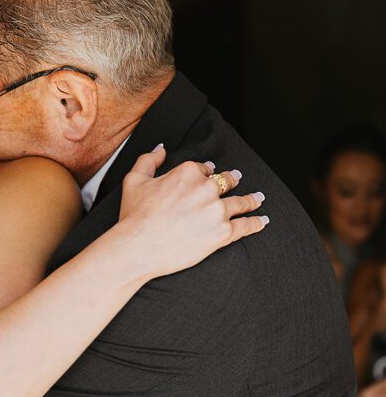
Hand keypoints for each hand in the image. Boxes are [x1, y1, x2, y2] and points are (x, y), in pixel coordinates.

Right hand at [117, 148, 267, 282]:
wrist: (138, 247)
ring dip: (251, 200)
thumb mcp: (134, 180)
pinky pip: (245, 226)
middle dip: (232, 180)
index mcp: (188, 172)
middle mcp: (207, 189)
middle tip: (237, 180)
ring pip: (240, 203)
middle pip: (226, 182)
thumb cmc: (134, 215)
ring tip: (259, 200)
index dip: (206, 173)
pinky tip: (263, 221)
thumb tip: (162, 148)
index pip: (204, 170)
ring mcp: (217, 211)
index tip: (209, 175)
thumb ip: (149, 160)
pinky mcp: (223, 233)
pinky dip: (256, 223)